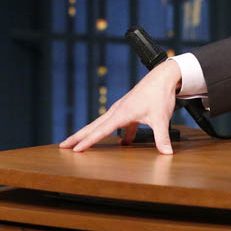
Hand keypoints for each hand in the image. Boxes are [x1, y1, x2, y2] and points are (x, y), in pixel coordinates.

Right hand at [59, 59, 181, 154]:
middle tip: (63, 145)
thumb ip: (162, 138)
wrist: (163, 77)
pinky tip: (123, 142)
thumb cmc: (160, 95)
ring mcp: (122, 109)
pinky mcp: (129, 109)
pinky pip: (118, 123)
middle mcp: (117, 110)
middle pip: (93, 126)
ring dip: (90, 134)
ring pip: (102, 124)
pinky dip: (117, 132)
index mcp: (121, 113)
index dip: (87, 142)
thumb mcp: (161, 119)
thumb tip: (167, 153)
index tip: (75, 150)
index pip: (100, 131)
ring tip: (79, 143)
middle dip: (77, 137)